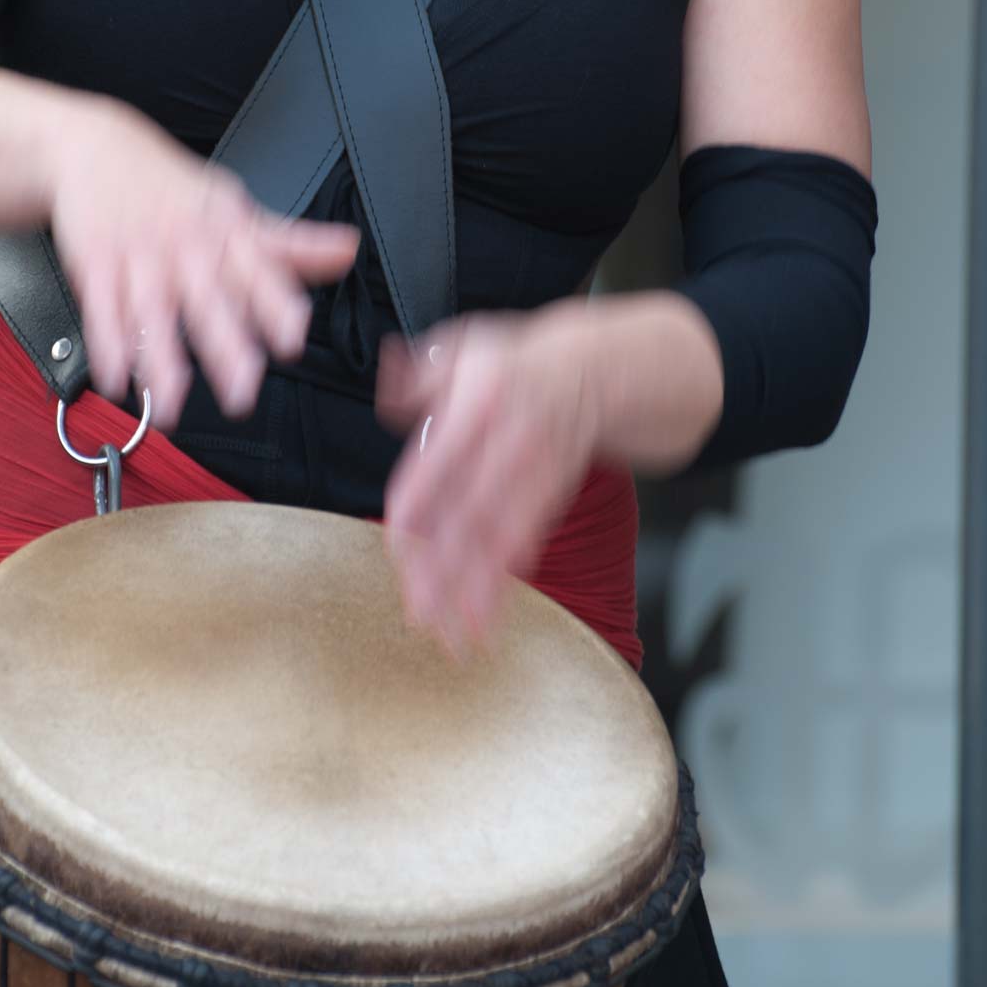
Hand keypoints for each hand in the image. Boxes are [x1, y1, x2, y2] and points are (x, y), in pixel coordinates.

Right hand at [48, 100, 358, 433]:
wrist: (97, 146)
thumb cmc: (173, 188)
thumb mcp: (234, 207)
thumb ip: (289, 243)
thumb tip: (347, 250)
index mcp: (223, 229)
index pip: (257, 269)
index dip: (276, 303)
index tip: (292, 337)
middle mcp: (184, 242)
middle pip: (207, 296)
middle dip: (224, 343)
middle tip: (241, 388)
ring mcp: (138, 251)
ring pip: (152, 308)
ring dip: (160, 358)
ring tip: (170, 403)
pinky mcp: (93, 261)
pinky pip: (101, 305)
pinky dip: (108, 342)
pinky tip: (117, 376)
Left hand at [377, 304, 601, 656]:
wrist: (596, 369)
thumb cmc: (513, 364)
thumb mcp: (464, 348)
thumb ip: (420, 375)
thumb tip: (390, 387)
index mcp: (473, 407)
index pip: (436, 465)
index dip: (416, 511)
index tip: (396, 552)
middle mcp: (504, 445)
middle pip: (466, 516)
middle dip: (443, 571)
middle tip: (420, 616)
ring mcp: (532, 474)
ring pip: (498, 540)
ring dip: (476, 592)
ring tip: (455, 638)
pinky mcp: (551, 494)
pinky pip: (527, 544)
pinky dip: (507, 582)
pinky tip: (489, 619)